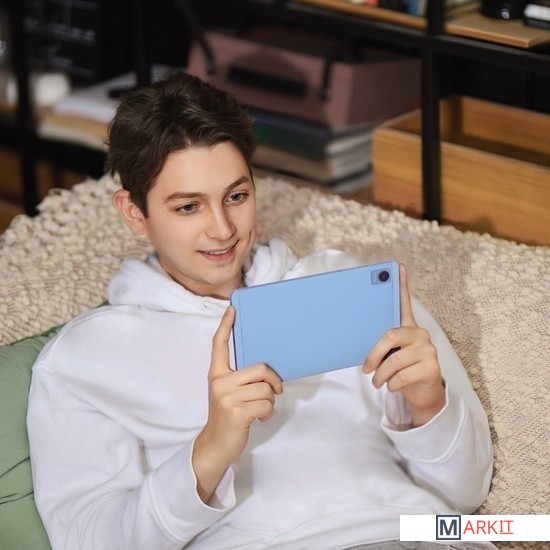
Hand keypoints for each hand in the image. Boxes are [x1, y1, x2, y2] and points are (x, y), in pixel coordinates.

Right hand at [192, 306, 282, 501]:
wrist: (215, 444)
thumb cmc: (227, 415)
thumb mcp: (227, 392)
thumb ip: (239, 378)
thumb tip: (265, 370)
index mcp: (216, 374)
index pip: (220, 345)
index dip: (226, 326)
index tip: (232, 309)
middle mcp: (220, 382)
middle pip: (260, 369)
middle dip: (273, 382)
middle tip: (275, 390)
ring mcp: (227, 397)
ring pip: (266, 389)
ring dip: (270, 401)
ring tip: (259, 410)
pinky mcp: (237, 412)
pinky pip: (267, 405)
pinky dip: (268, 413)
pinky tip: (258, 419)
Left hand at [362, 264, 445, 426]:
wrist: (423, 394)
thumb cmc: (402, 370)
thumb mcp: (390, 356)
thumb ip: (382, 346)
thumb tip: (357, 341)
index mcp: (408, 328)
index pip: (405, 304)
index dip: (402, 285)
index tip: (397, 267)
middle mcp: (420, 334)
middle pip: (390, 337)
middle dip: (374, 355)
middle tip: (366, 368)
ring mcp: (428, 349)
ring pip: (394, 360)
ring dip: (381, 375)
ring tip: (377, 381)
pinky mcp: (432, 367)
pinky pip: (403, 375)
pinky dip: (392, 384)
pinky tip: (392, 386)